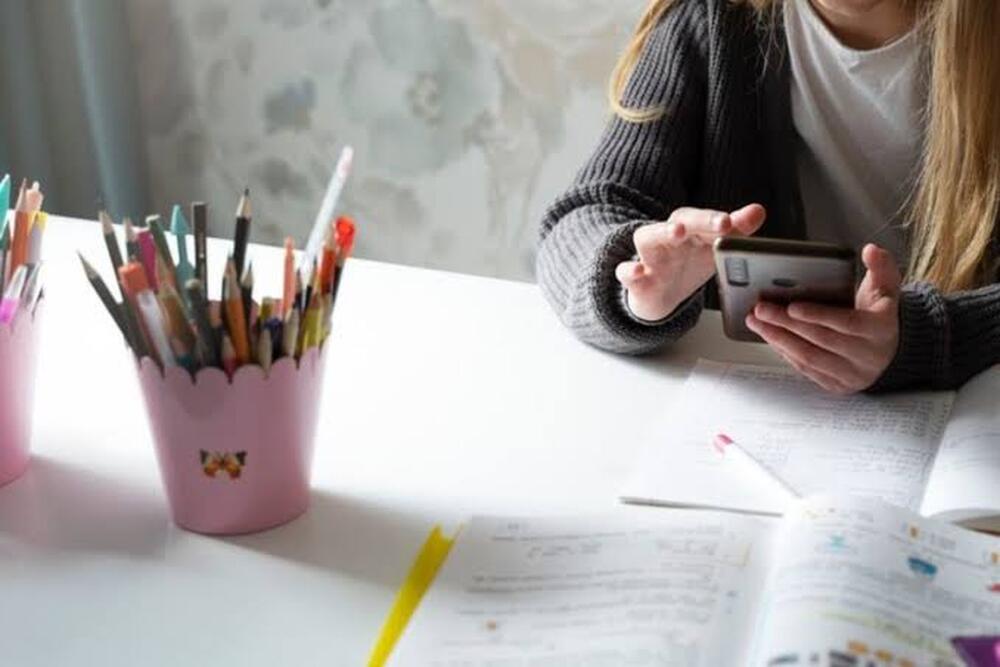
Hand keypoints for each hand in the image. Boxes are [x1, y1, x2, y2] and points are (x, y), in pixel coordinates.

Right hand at [617, 204, 766, 320]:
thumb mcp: (714, 248)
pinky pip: (625, 271)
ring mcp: (648, 255)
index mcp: (688, 228)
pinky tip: (637, 270)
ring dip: (661, 232)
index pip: (701, 217)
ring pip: (647, 237)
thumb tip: (758, 210)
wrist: (660, 294)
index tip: (729, 222)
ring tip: (676, 233)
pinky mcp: (634, 278)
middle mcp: (666, 236)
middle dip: (697, 220)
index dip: (714, 218)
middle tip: (718, 223)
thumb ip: (737, 230)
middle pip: (678, 220)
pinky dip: (628, 270)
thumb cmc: (688, 264)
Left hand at [746, 244, 901, 393]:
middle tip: (761, 309)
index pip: (846, 323)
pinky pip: (806, 370)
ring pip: (809, 358)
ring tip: (757, 322)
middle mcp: (867, 356)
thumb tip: (870, 250)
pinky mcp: (837, 385)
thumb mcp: (887, 288)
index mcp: (880, 330)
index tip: (791, 306)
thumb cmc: (881, 316)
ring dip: (778, 339)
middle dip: (786, 324)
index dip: (817, 315)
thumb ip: (881, 266)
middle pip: (820, 340)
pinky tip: (771, 337)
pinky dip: (785, 353)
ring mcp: (852, 374)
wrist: (892, 352)